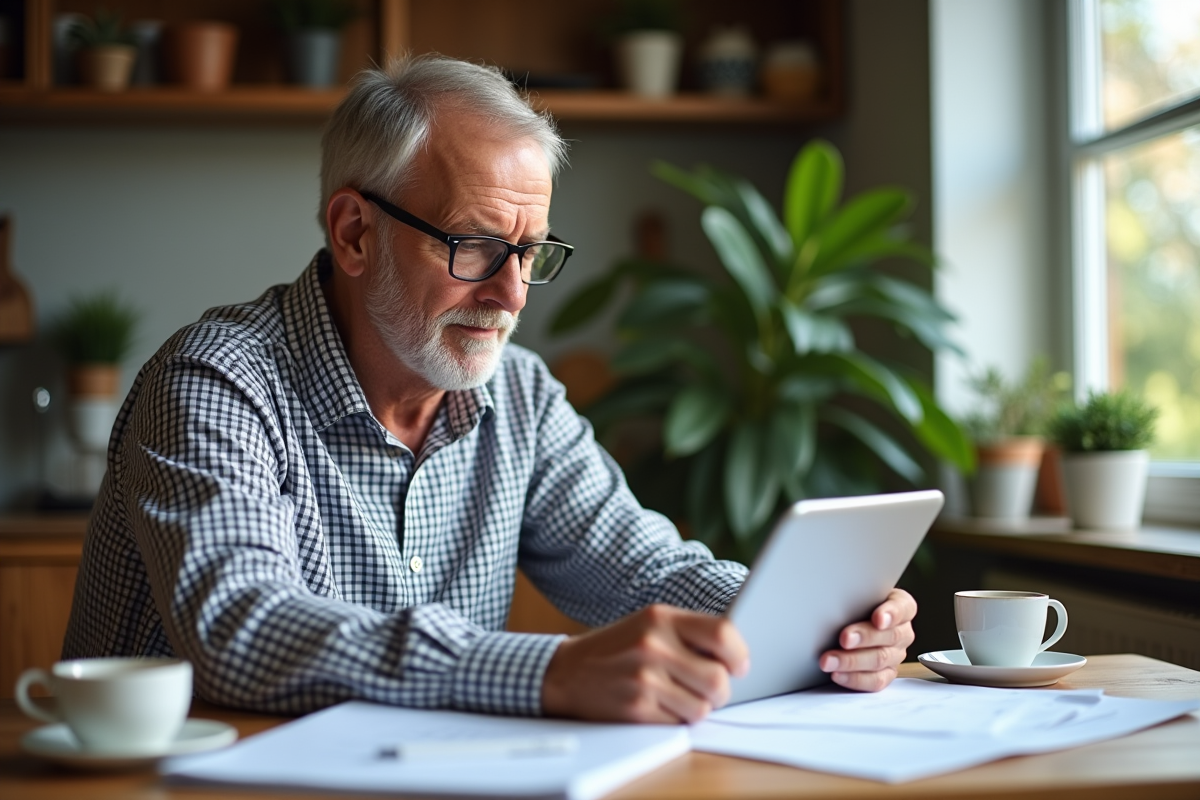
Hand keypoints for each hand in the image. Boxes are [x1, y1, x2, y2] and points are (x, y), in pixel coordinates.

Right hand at [541, 604, 748, 723]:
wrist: (566, 672)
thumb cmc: (618, 648)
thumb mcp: (649, 625)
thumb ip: (689, 633)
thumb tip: (738, 655)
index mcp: (660, 618)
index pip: (723, 633)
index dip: (739, 654)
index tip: (738, 665)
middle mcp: (653, 645)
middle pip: (718, 678)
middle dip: (721, 690)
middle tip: (710, 689)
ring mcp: (643, 678)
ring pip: (703, 707)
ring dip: (698, 707)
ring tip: (680, 696)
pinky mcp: (635, 708)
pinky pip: (679, 723)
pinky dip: (676, 719)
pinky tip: (659, 705)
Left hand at [819, 588, 915, 691]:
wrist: (849, 620)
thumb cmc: (855, 603)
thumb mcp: (858, 594)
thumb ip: (856, 595)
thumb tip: (832, 595)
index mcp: (902, 607)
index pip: (902, 608)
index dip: (891, 614)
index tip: (878, 618)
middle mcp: (902, 632)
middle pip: (889, 636)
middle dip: (864, 637)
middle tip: (844, 638)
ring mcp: (896, 655)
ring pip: (879, 660)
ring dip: (851, 661)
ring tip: (828, 660)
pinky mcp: (886, 674)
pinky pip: (874, 681)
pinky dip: (854, 679)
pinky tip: (837, 674)